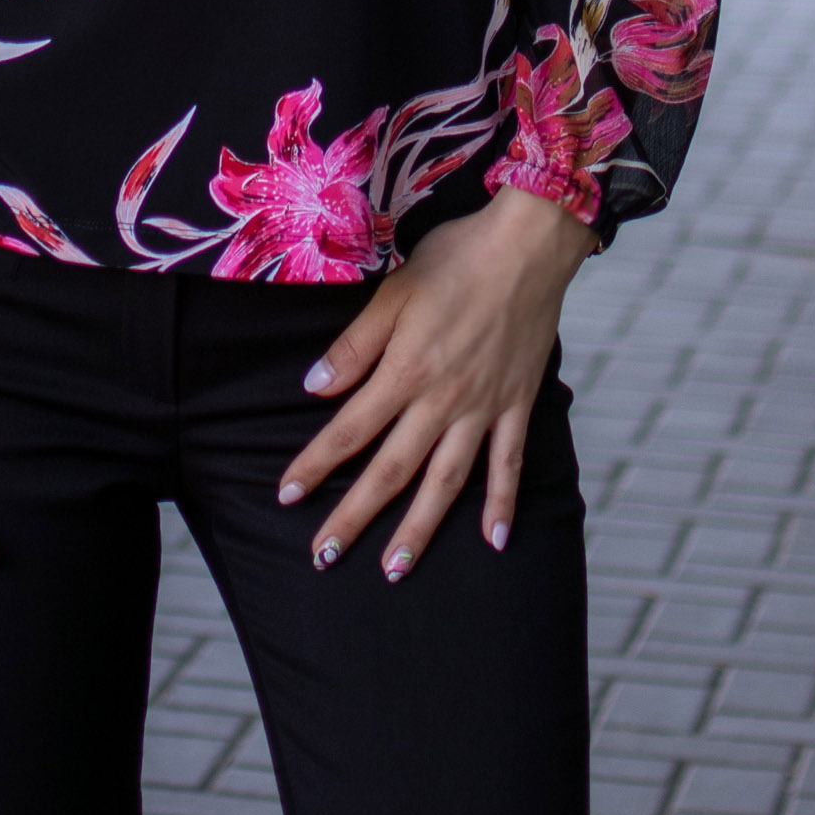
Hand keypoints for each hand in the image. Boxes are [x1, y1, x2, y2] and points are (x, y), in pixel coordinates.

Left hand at [275, 189, 598, 580]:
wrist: (528, 245)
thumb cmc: (457, 258)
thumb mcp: (393, 293)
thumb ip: (354, 346)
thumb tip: (314, 389)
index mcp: (406, 371)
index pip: (350, 430)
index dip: (315, 464)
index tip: (286, 496)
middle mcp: (443, 401)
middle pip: (391, 471)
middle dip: (354, 517)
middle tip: (324, 557)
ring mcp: (484, 408)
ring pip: (446, 483)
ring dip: (419, 529)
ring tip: (395, 569)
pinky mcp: (517, 405)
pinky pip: (508, 465)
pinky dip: (502, 505)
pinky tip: (494, 542)